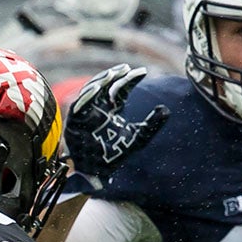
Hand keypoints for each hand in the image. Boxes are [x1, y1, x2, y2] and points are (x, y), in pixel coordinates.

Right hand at [64, 63, 168, 186]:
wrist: (98, 173)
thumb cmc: (114, 156)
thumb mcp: (138, 139)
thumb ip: (151, 125)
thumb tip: (166, 109)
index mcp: (112, 111)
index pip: (121, 90)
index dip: (130, 80)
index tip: (143, 72)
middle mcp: (98, 109)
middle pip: (105, 87)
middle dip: (115, 76)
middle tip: (127, 68)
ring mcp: (86, 114)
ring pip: (91, 91)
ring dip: (101, 82)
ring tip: (113, 74)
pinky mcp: (74, 122)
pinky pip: (78, 106)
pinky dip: (86, 96)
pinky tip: (98, 88)